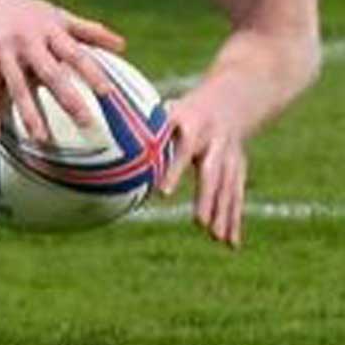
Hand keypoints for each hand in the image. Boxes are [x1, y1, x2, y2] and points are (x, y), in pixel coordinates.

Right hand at [0, 0, 123, 149]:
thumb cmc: (22, 12)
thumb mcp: (55, 14)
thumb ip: (88, 30)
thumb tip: (123, 45)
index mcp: (49, 30)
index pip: (75, 53)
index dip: (91, 72)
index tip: (108, 92)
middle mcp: (27, 41)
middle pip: (50, 73)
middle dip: (67, 98)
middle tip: (86, 122)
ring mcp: (3, 52)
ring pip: (18, 87)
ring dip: (29, 113)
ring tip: (41, 138)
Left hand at [157, 91, 251, 248]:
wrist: (229, 101)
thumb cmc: (184, 110)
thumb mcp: (166, 110)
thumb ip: (145, 126)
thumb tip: (106, 139)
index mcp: (192, 125)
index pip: (183, 149)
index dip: (174, 170)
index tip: (163, 193)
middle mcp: (214, 142)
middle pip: (212, 172)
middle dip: (207, 198)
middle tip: (200, 224)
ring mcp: (230, 157)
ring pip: (228, 187)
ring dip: (223, 214)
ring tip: (216, 239)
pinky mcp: (238, 170)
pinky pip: (236, 196)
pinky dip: (234, 220)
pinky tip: (230, 243)